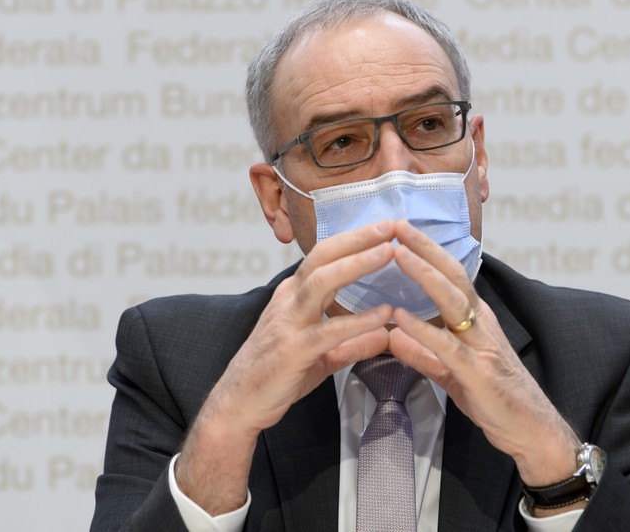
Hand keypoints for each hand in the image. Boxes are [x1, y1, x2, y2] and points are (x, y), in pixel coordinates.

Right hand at [176, 220, 395, 513]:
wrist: (237, 405)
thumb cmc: (275, 375)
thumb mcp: (321, 355)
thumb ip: (354, 342)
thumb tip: (386, 332)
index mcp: (293, 294)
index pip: (325, 255)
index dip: (355, 238)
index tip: (386, 227)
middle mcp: (288, 300)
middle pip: (323, 256)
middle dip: (359, 237)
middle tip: (392, 224)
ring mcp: (288, 323)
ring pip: (322, 281)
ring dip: (358, 263)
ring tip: (390, 252)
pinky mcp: (293, 350)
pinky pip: (330, 329)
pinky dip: (360, 320)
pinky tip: (385, 314)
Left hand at [387, 220, 580, 489]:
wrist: (531, 431)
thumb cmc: (494, 399)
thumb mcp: (451, 372)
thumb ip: (422, 352)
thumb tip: (391, 334)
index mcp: (477, 320)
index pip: (451, 275)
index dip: (427, 251)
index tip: (402, 230)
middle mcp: (482, 324)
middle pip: (453, 276)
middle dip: (425, 249)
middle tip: (398, 224)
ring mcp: (482, 345)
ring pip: (453, 301)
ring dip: (424, 275)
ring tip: (398, 254)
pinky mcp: (477, 372)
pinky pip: (446, 346)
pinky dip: (421, 330)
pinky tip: (399, 318)